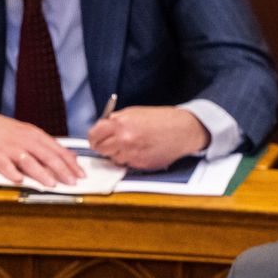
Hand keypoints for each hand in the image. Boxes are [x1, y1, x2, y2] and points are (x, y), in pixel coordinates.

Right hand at [0, 110, 83, 186]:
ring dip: (41, 174)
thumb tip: (71, 156)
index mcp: (36, 136)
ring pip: (29, 162)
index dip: (71, 164)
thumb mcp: (30, 134)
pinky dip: (12, 173)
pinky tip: (20, 180)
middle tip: (72, 182)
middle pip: (47, 156)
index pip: (58, 151)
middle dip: (62, 170)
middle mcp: (25, 141)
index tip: (81, 175)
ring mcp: (11, 149)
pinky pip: (5, 166)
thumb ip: (49, 146)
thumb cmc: (7, 132)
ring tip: (52, 184)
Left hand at [87, 106, 209, 170]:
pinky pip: (127, 164)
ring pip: (113, 159)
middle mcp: (125, 140)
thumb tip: (101, 129)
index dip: (95, 138)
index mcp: (121, 124)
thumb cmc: (162, 119)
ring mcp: (133, 154)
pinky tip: (142, 150)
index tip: (97, 138)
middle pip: (101, 150)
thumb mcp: (134, 112)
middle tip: (115, 142)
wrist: (184, 130)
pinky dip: (131, 159)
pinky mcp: (141, 165)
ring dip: (119, 154)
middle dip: (105, 146)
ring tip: (133, 144)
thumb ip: (116, 121)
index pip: (94, 136)